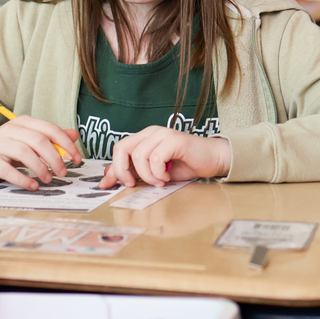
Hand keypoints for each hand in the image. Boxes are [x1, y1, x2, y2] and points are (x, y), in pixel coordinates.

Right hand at [0, 115, 81, 189]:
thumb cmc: (6, 146)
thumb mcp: (28, 138)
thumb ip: (51, 137)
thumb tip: (74, 135)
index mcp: (24, 122)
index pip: (50, 129)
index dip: (66, 144)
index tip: (76, 159)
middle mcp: (11, 130)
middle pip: (39, 141)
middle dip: (55, 158)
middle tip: (64, 172)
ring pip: (25, 153)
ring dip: (40, 168)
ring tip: (48, 179)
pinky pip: (8, 170)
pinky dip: (23, 179)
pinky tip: (33, 185)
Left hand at [98, 127, 231, 188]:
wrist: (212, 159)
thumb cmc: (185, 165)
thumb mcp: (153, 172)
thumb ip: (133, 172)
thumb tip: (108, 179)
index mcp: (144, 138)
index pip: (119, 149)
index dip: (112, 168)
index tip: (108, 185)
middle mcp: (151, 133)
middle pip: (122, 148)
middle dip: (123, 171)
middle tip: (133, 184)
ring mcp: (163, 134)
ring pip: (139, 155)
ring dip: (147, 175)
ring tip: (159, 181)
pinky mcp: (175, 140)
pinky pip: (156, 157)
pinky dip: (158, 172)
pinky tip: (167, 176)